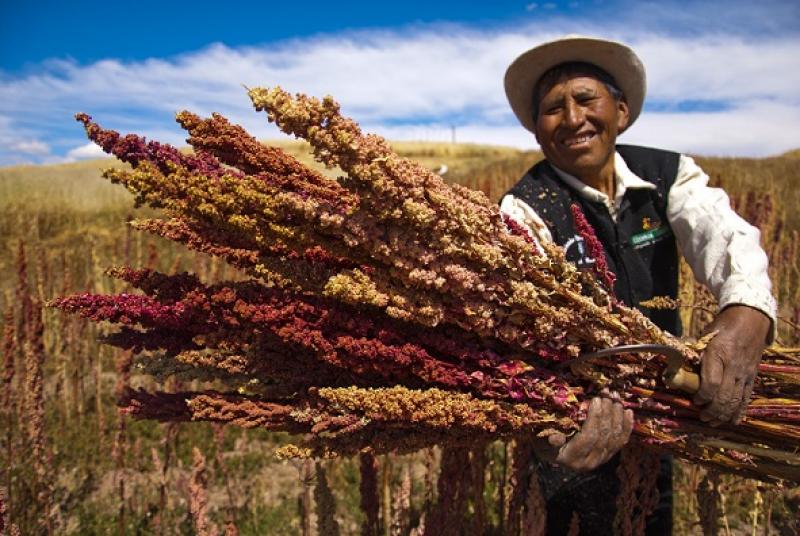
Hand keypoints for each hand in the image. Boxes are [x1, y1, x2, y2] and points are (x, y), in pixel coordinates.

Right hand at [538, 393, 633, 471]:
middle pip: (604, 436)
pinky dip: (626, 425)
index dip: (595, 418)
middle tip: (607, 393)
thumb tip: (556, 439)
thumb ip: (547, 439)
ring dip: (617, 415)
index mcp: (572, 458)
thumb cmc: (543, 441)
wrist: (553, 452)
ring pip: (615, 438)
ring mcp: (601, 460)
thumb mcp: (540, 440)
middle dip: (608, 412)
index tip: (596, 399)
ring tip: (615, 397)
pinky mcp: (608, 455)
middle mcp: (589, 462)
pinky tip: (627, 411)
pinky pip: (621, 440)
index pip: (588, 437)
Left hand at [693, 305, 770, 425]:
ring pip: (736, 400)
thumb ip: (689, 350)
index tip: (694, 400)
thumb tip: (670, 363)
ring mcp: (745, 373)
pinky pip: (746, 398)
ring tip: (712, 421)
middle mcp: (733, 366)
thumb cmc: (721, 328)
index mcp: (718, 354)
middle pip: (724, 396)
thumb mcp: (703, 335)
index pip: (712, 382)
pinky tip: (732, 420)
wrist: (750, 321)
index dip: (702, 396)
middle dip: (712, 410)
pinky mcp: (752, 377)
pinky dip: (739, 411)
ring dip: (724, 414)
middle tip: (702, 416)